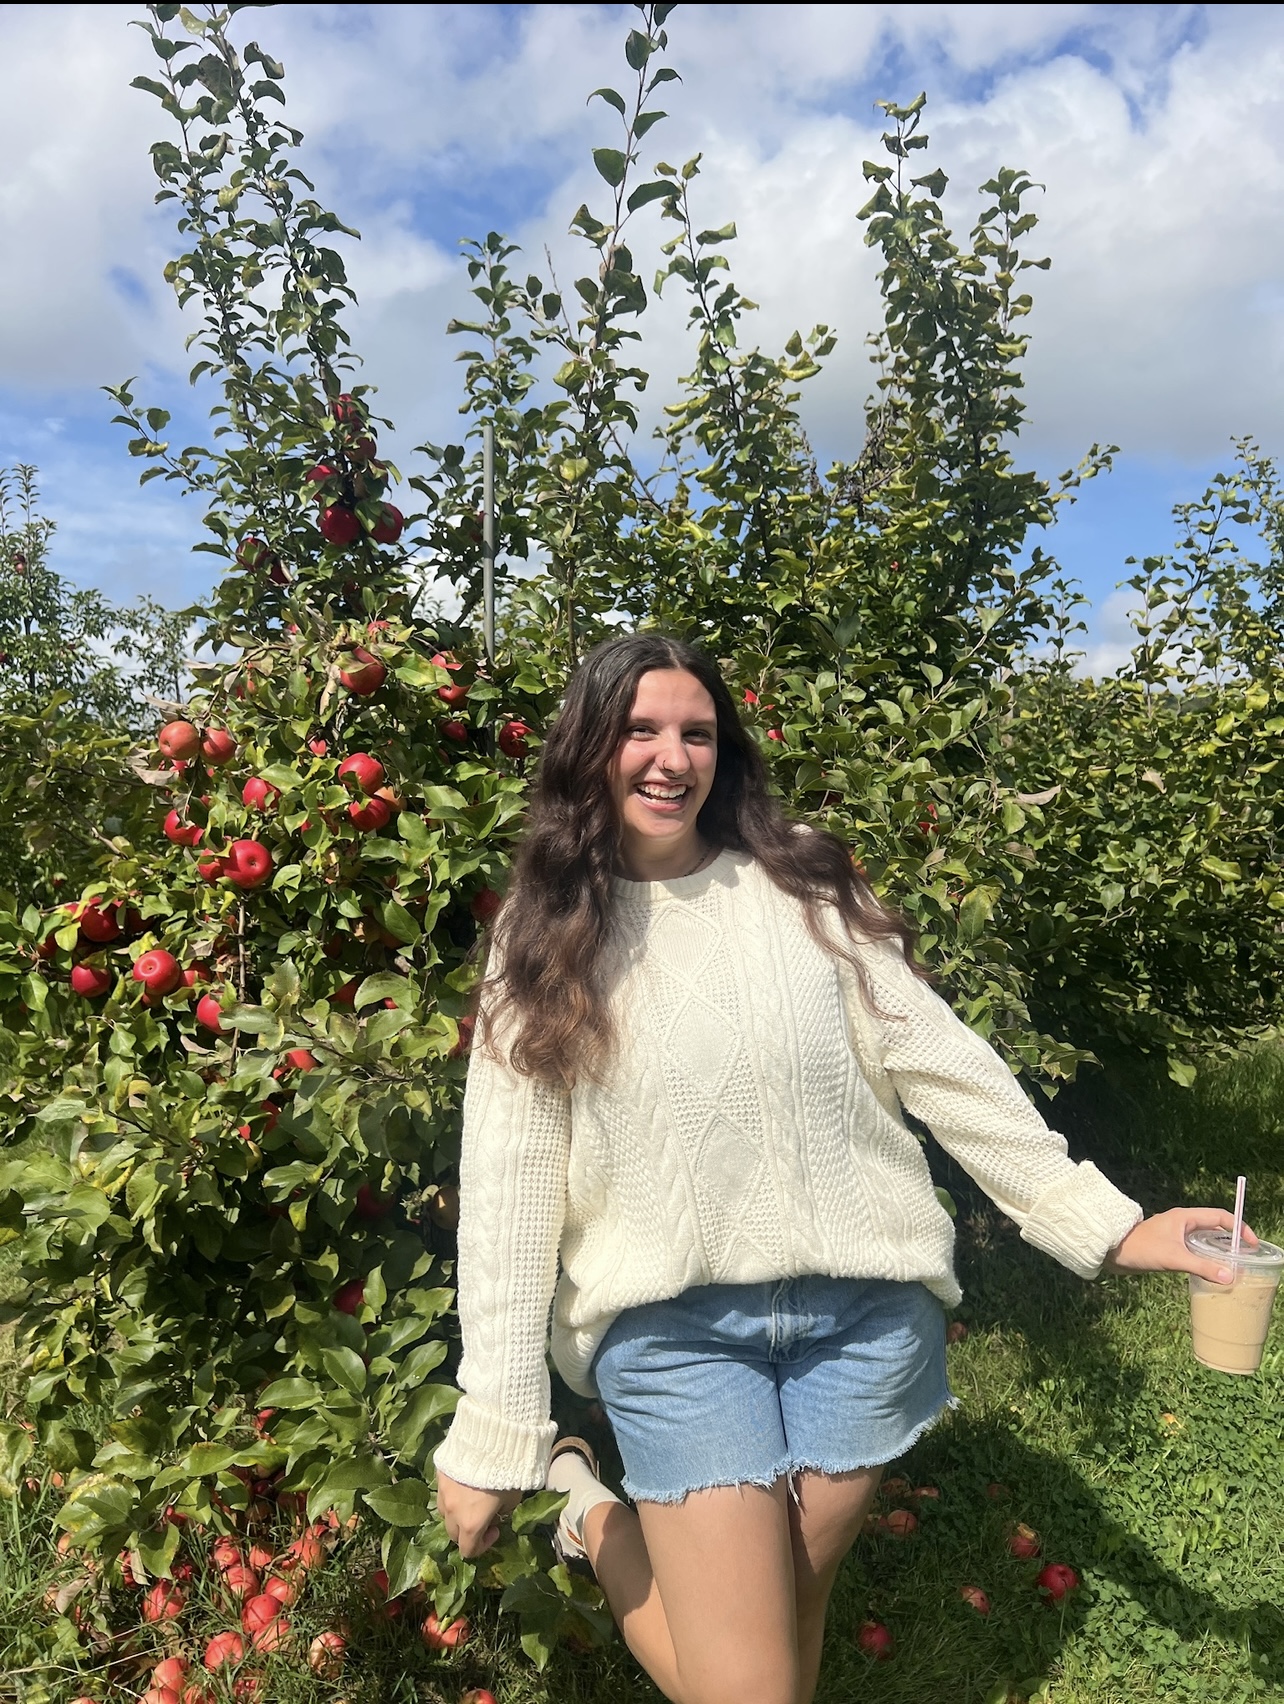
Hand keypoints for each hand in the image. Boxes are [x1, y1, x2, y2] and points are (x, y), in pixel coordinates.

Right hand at [435, 1470, 523, 1558]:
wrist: (488, 1440)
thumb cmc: (505, 1473)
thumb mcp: (512, 1499)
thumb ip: (502, 1513)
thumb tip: (496, 1516)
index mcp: (471, 1524)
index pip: (468, 1550)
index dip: (482, 1546)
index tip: (495, 1530)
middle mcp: (453, 1512)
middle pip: (454, 1534)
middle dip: (468, 1532)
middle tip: (484, 1516)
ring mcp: (443, 1493)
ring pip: (445, 1514)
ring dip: (457, 1514)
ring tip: (471, 1500)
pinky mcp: (439, 1475)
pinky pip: (442, 1493)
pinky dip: (452, 1495)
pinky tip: (464, 1484)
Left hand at [1105, 1206, 1257, 1284]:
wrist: (1112, 1251)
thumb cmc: (1140, 1249)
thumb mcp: (1174, 1258)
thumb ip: (1202, 1266)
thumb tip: (1229, 1276)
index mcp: (1184, 1217)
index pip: (1220, 1216)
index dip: (1239, 1228)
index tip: (1251, 1244)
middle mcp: (1182, 1222)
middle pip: (1214, 1227)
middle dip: (1231, 1239)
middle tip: (1246, 1256)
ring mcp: (1175, 1234)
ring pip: (1205, 1239)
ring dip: (1219, 1249)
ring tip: (1233, 1265)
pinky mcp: (1170, 1245)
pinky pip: (1195, 1248)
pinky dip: (1207, 1257)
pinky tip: (1211, 1270)